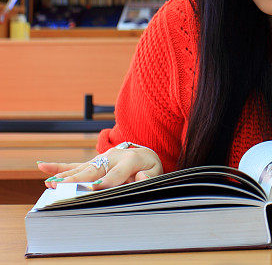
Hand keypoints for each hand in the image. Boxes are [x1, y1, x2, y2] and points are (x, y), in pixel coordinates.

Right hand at [37, 144, 162, 190]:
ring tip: (50, 183)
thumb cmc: (149, 167)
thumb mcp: (157, 172)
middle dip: (78, 180)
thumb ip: (150, 176)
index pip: (116, 174)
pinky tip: (42, 167)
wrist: (145, 154)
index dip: (106, 182)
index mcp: (130, 159)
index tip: (93, 189)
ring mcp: (101, 159)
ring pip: (81, 169)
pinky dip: (59, 167)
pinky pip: (75, 165)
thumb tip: (141, 178)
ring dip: (65, 176)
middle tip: (62, 188)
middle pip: (94, 171)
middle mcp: (113, 157)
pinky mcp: (93, 163)